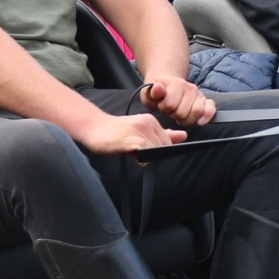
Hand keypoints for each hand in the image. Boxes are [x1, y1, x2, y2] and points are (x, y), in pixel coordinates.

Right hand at [72, 111, 186, 155]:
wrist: (94, 128)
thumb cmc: (117, 133)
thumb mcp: (142, 131)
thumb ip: (163, 134)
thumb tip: (184, 136)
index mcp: (151, 121)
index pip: (167, 142)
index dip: (156, 149)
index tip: (142, 147)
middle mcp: (147, 123)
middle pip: (162, 148)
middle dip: (152, 153)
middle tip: (134, 149)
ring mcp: (139, 130)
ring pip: (155, 151)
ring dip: (145, 156)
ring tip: (130, 150)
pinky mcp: (131, 140)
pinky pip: (145, 153)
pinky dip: (140, 158)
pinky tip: (131, 154)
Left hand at [138, 76, 215, 125]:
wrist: (166, 85)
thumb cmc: (156, 92)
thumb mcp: (149, 92)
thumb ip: (152, 92)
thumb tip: (157, 88)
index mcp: (176, 83)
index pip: (171, 104)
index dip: (164, 108)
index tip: (161, 105)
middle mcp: (190, 87)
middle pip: (183, 112)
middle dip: (174, 115)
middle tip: (170, 111)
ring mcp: (199, 94)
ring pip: (197, 113)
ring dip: (186, 119)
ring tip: (179, 115)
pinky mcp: (206, 101)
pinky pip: (211, 110)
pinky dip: (206, 117)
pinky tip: (199, 122)